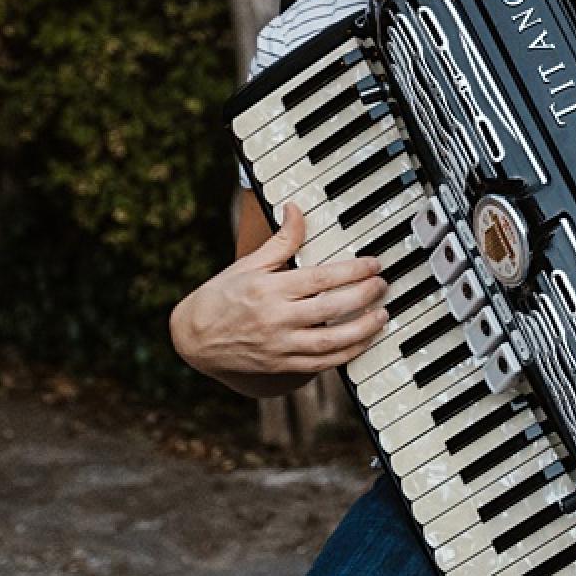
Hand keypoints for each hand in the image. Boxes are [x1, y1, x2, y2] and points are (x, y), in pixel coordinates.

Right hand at [170, 202, 388, 390]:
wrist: (193, 339)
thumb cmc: (222, 296)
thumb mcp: (249, 264)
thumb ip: (281, 240)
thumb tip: (296, 209)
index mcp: (269, 289)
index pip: (321, 279)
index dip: (352, 271)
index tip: (372, 264)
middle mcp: (276, 319)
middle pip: (331, 309)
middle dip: (363, 296)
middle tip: (382, 286)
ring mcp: (279, 346)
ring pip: (330, 342)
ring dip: (362, 329)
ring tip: (382, 315)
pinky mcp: (281, 366)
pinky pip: (321, 364)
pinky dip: (346, 354)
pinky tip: (363, 341)